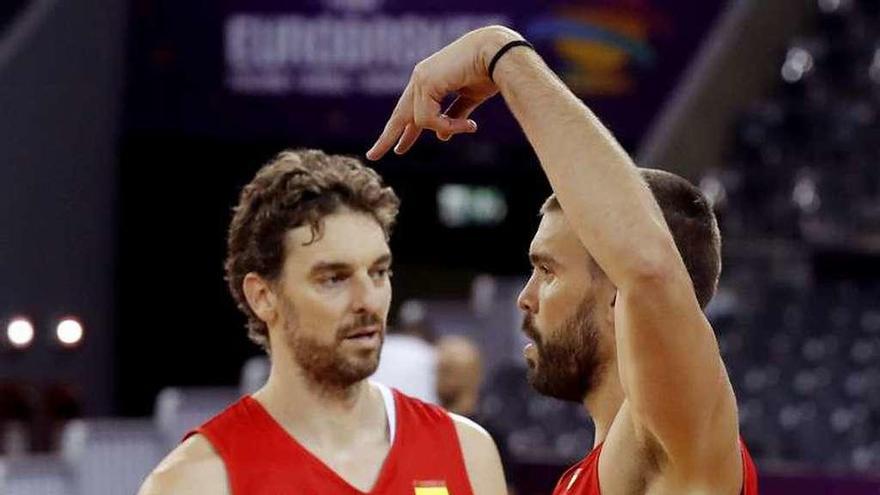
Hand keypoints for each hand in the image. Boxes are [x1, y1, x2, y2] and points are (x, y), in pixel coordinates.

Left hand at [365, 26, 521, 159]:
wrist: (497, 54)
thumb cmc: (488, 72)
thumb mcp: (468, 99)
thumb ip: (454, 116)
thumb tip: (441, 138)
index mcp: (429, 81)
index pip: (411, 110)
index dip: (406, 132)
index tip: (399, 149)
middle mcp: (421, 78)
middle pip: (399, 115)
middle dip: (388, 138)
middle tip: (373, 156)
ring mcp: (421, 79)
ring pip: (420, 120)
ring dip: (447, 128)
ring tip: (469, 126)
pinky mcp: (425, 82)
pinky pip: (428, 117)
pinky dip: (448, 125)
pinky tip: (467, 124)